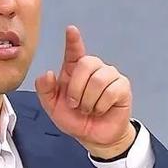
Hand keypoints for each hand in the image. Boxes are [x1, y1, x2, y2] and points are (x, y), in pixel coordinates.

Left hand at [35, 26, 136, 159]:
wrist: (93, 137)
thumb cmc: (74, 119)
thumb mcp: (53, 107)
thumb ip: (45, 90)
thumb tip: (47, 74)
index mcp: (74, 70)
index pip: (74, 51)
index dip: (73, 40)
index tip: (71, 30)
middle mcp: (93, 69)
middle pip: (86, 63)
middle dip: (76, 88)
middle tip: (74, 104)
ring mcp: (109, 76)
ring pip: (98, 79)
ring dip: (88, 100)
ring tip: (88, 109)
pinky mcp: (122, 86)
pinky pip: (111, 91)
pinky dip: (101, 105)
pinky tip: (100, 110)